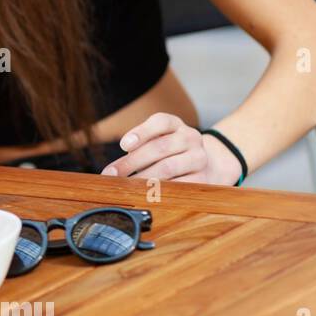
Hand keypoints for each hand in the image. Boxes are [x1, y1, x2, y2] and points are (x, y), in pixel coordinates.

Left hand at [99, 112, 242, 183]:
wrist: (203, 166)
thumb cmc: (168, 153)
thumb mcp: (155, 142)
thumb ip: (138, 147)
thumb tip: (114, 168)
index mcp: (175, 124)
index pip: (160, 122)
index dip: (141, 132)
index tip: (123, 145)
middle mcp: (190, 137)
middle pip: (159, 147)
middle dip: (132, 162)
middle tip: (112, 174)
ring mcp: (199, 157)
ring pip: (168, 167)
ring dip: (143, 177)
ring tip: (126, 185)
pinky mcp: (203, 178)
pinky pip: (180, 185)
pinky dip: (161, 190)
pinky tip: (147, 194)